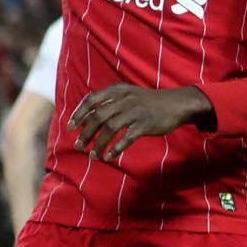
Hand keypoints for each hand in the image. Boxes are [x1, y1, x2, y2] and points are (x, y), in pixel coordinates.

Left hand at [68, 84, 216, 161]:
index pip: (91, 99)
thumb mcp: (127, 95)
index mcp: (117, 90)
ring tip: (92, 156)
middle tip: (78, 146)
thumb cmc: (147, 102)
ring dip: (99, 144)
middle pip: (98, 116)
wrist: (176, 104)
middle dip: (85, 133)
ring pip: (110, 129)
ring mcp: (135, 111)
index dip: (78, 113)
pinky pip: (126, 138)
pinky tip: (108, 157)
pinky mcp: (145, 124)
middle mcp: (124, 98)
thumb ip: (109, 102)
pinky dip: (116, 149)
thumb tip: (86, 117)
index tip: (70, 127)